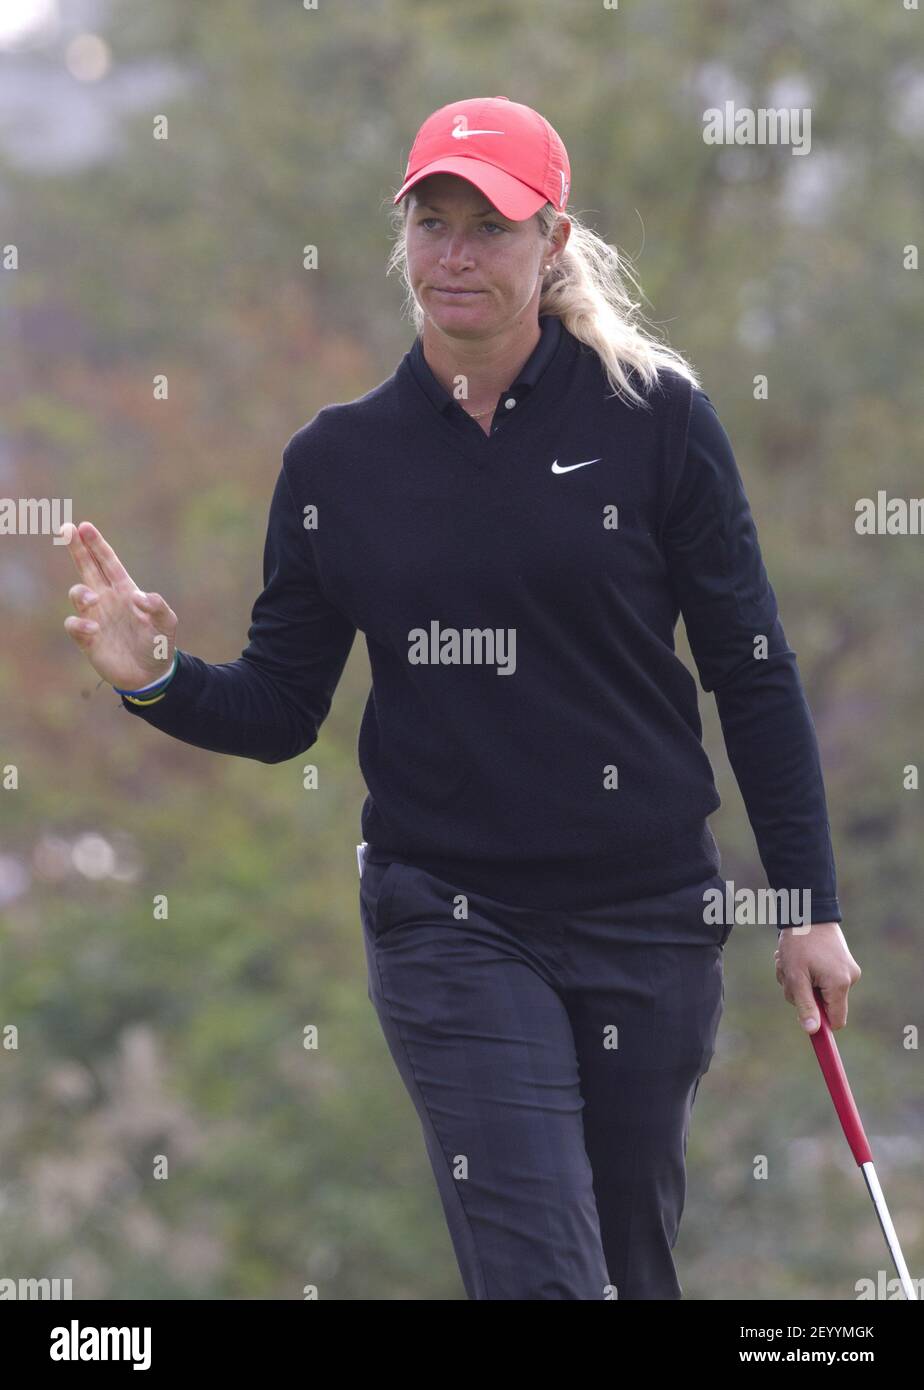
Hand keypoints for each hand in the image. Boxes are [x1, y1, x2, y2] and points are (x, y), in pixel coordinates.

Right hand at [61, 521, 177, 691]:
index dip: (96, 545)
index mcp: (125, 591)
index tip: (84, 527)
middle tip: (67, 529)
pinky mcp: (87, 639)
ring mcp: (95, 617)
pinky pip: (74, 624)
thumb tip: (139, 597)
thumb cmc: (159, 645)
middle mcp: (106, 599)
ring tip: (93, 599)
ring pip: (77, 594)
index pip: (107, 563)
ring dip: (81, 592)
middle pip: (87, 568)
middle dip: (77, 549)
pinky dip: (80, 624)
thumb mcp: (167, 624)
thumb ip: (158, 607)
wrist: (150, 675)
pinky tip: (94, 630)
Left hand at [774, 922, 860, 1033]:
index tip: (804, 1020)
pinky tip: (796, 956)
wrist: (807, 910)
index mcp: (840, 984)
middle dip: (801, 994)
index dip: (820, 1023)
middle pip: (823, 1004)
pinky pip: (821, 977)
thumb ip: (805, 1005)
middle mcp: (849, 978)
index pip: (836, 1020)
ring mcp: (847, 969)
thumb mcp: (796, 976)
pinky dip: (805, 971)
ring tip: (788, 960)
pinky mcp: (841, 961)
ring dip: (799, 980)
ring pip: (818, 989)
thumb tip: (812, 1031)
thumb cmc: (799, 942)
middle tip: (787, 974)